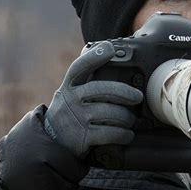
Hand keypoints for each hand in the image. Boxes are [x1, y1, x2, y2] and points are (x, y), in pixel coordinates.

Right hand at [44, 41, 142, 158]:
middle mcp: (71, 100)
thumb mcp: (71, 92)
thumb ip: (87, 78)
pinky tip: (127, 134)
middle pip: (101, 89)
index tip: (109, 48)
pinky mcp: (82, 137)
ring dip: (126, 117)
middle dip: (124, 92)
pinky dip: (123, 134)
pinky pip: (110, 133)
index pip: (80, 67)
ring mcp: (76, 119)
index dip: (94, 57)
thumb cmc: (71, 111)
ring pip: (109, 113)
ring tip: (131, 119)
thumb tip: (108, 50)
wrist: (52, 141)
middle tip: (138, 97)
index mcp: (70, 86)